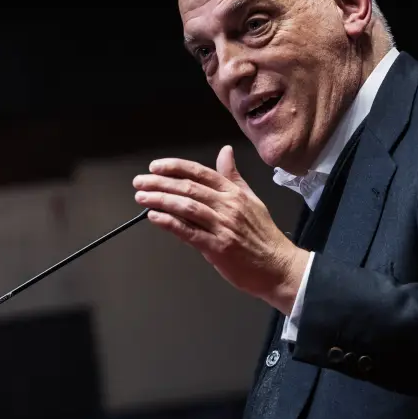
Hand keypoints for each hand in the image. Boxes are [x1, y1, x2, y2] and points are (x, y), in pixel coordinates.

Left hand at [134, 145, 308, 314]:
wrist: (278, 267)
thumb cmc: (263, 235)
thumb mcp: (251, 200)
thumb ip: (233, 177)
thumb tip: (225, 151)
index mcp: (234, 193)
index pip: (200, 173)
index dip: (175, 167)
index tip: (155, 167)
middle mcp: (228, 206)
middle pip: (188, 188)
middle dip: (160, 183)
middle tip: (139, 182)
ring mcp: (222, 226)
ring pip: (186, 207)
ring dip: (160, 200)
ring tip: (141, 197)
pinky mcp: (218, 247)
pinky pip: (189, 232)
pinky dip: (169, 223)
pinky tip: (154, 217)